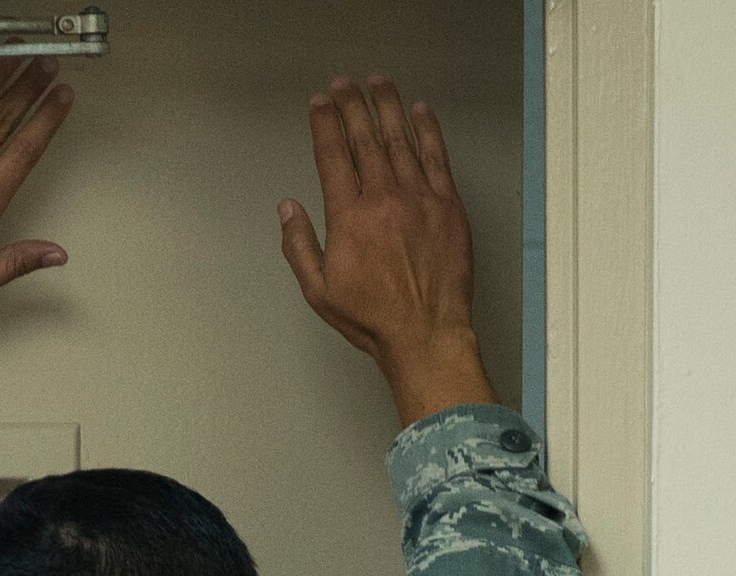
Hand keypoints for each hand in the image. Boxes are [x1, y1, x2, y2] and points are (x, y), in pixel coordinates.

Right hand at [279, 75, 496, 426]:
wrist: (425, 332)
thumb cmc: (370, 318)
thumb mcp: (318, 291)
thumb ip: (299, 246)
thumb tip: (288, 208)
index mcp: (349, 218)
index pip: (333, 157)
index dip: (325, 125)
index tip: (319, 103)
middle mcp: (383, 199)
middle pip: (365, 139)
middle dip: (352, 106)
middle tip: (344, 83)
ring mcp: (419, 198)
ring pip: (400, 140)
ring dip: (387, 107)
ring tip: (378, 83)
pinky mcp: (448, 205)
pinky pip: (436, 157)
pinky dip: (428, 130)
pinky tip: (419, 111)